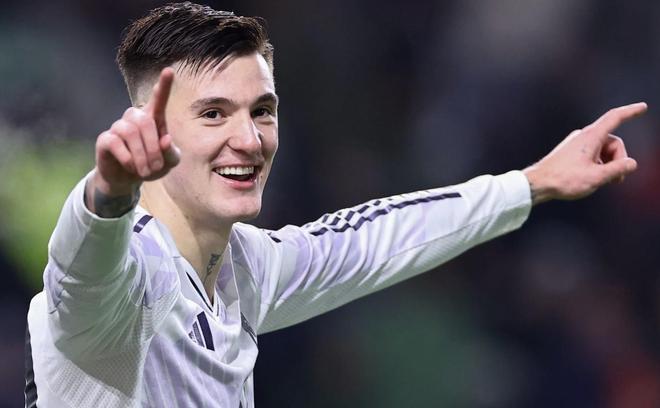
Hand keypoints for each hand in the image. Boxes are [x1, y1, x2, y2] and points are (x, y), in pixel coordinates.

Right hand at [86, 68, 180, 216]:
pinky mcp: (105, 139)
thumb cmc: (151, 165)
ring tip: (145, 171)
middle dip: (154, 147)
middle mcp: (135, 118)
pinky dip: (128, 158)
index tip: (169, 71)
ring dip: (141, 155)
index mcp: (154, 120)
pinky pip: (116, 143)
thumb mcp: (168, 163)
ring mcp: (118, 127)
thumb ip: (171, 152)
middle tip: (156, 167)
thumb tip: (166, 139)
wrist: (127, 180)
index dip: (164, 86)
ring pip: (131, 131)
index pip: (159, 100)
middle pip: (146, 121)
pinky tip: (131, 167)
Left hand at [523, 102, 646, 204]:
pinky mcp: (571, 152)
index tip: (642, 107)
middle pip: (613, 142)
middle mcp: (583, 136)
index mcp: (591, 137)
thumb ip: (618, 170)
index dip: (631, 112)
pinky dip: (598, 165)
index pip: (615, 118)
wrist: (538, 183)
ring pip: (603, 151)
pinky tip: (591, 179)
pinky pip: (592, 155)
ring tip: (600, 181)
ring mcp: (576, 144)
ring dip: (608, 165)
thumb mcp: (597, 177)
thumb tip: (631, 163)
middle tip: (616, 180)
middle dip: (619, 160)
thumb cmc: (564, 179)